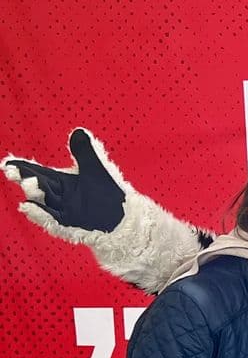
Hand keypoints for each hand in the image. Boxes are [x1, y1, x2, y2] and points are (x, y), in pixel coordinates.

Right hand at [4, 128, 125, 231]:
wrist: (125, 217)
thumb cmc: (109, 193)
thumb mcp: (96, 169)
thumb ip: (86, 152)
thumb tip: (78, 131)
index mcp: (59, 181)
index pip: (35, 172)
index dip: (21, 168)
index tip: (7, 163)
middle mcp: (57, 196)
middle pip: (36, 187)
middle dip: (24, 179)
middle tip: (14, 172)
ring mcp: (62, 212)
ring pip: (42, 203)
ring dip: (34, 195)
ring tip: (28, 184)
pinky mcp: (70, 226)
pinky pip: (53, 221)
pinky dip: (41, 215)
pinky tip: (29, 208)